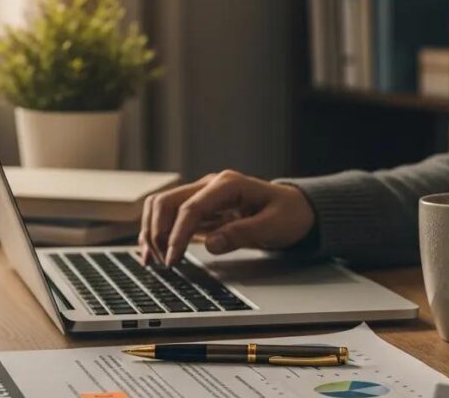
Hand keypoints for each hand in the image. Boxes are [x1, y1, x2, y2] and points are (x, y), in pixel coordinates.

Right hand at [138, 170, 315, 266]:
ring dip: (151, 230)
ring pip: (162, 206)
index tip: (172, 259)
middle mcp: (210, 185)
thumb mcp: (273, 226)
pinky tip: (156, 252)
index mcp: (228, 184)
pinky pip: (171, 216)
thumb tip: (210, 244)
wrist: (296, 210)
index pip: (191, 207)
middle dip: (157, 232)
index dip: (177, 234)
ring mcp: (203, 195)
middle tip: (161, 262)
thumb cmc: (288, 215)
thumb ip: (242, 233)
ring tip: (152, 260)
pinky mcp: (200, 208)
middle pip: (167, 201)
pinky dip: (158, 232)